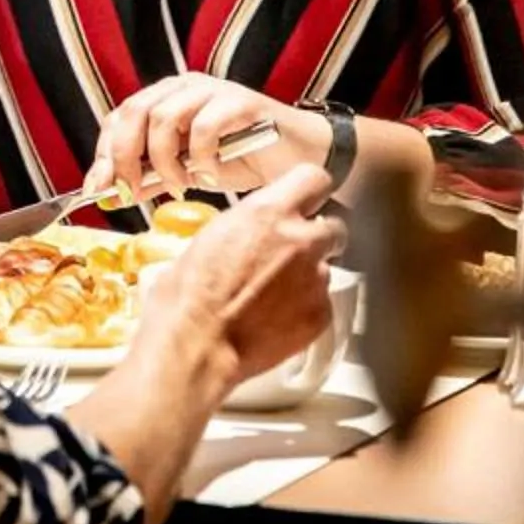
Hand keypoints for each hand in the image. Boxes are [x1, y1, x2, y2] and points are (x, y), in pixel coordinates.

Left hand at [86, 74, 328, 202]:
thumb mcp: (185, 173)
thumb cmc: (240, 161)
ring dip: (164, 160)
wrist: (299, 159)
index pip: (118, 118)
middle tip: (133, 191)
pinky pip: (205, 125)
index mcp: (164, 98)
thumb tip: (107, 193)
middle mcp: (182, 87)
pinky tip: (209, 176)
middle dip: (125, 156)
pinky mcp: (240, 101)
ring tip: (178, 187)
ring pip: (164, 117)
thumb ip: (149, 178)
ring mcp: (211, 90)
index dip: (104, 153)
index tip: (98, 190)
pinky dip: (200, 156)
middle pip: (134, 112)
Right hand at [139, 166, 342, 387]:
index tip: (305, 199)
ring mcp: (315, 280)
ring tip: (273, 293)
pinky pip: (322, 302)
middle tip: (291, 251)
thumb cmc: (189, 294)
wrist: (197, 344)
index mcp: (268, 213)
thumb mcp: (209, 236)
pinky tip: (277, 315)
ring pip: (325, 268)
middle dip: (317, 236)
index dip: (309, 190)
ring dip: (306, 275)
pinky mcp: (321, 315)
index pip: (314, 179)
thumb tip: (252, 230)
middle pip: (334, 226)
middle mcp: (300, 241)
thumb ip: (245, 225)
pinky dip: (305, 307)